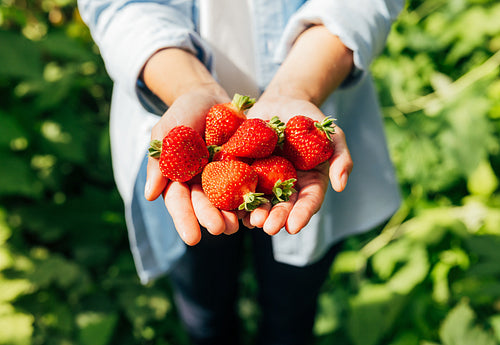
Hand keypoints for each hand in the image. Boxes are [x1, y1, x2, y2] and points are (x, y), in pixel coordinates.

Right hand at [144, 87, 243, 245]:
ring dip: (232, 214)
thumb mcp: (168, 131)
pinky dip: (253, 199)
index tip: (192, 238)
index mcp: (179, 179)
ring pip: (226, 201)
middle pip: (204, 204)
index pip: (179, 202)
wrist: (210, 97)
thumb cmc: (183, 113)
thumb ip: (160, 159)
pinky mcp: (243, 169)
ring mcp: (223, 178)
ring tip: (238, 225)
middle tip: (219, 229)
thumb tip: (151, 194)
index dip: (185, 219)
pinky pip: (249, 186)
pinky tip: (259, 210)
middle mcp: (201, 183)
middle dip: (211, 217)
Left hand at [243, 94, 352, 234]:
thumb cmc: (309, 118)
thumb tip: (341, 185)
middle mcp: (287, 187)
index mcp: (309, 182)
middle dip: (276, 218)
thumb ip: (341, 157)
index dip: (302, 215)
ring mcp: (265, 180)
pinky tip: (231, 207)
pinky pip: (240, 186)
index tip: (294, 226)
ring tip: (250, 221)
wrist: (280, 102)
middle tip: (268, 228)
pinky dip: (236, 198)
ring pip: (261, 201)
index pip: (308, 202)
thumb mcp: (331, 133)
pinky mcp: (246, 171)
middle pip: (283, 207)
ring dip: (255, 213)